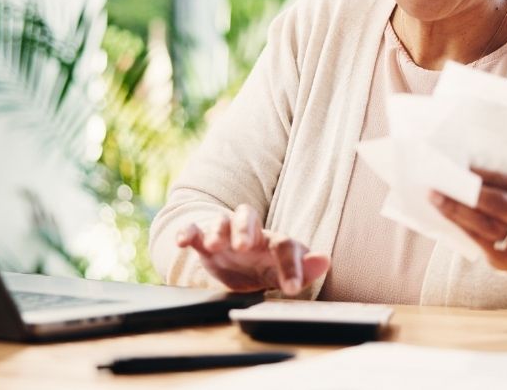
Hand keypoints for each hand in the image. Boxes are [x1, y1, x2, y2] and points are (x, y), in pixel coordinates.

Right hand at [176, 203, 329, 294]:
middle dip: (244, 229)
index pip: (285, 245)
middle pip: (247, 217)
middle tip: (244, 247)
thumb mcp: (281, 271)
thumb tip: (324, 260)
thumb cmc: (263, 265)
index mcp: (272, 241)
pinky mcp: (203, 242)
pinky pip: (194, 231)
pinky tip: (182, 241)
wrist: (235, 261)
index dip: (291, 266)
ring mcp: (225, 234)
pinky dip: (188, 232)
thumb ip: (302, 269)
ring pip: (220, 222)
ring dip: (217, 231)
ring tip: (214, 245)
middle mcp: (249, 232)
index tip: (292, 288)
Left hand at [429, 166, 506, 269]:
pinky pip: (479, 240)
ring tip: (437, 199)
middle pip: (502, 205)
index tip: (462, 167)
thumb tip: (460, 171)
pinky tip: (445, 215)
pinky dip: (460, 225)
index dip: (486, 176)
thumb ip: (500, 184)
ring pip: (487, 225)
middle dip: (471, 194)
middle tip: (443, 184)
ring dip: (458, 211)